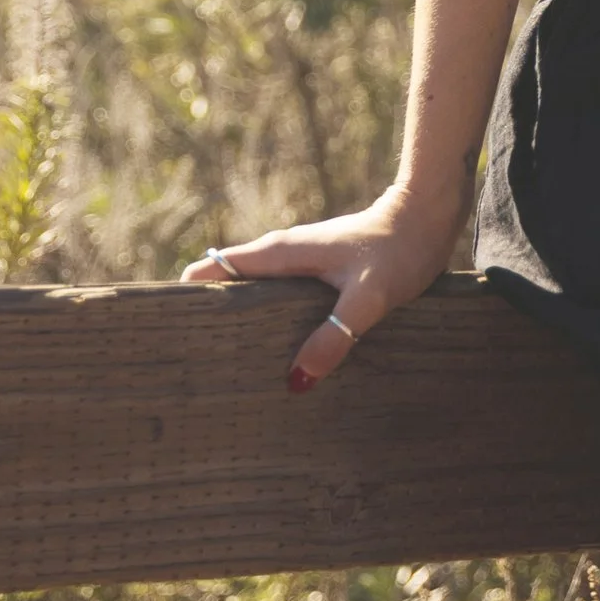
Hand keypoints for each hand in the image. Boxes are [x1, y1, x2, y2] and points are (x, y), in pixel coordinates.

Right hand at [180, 179, 469, 389]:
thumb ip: (333, 336)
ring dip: (241, 325)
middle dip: (209, 321)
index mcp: (279, 254)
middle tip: (199, 370)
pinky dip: (271, 325)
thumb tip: (295, 381)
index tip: (172, 335)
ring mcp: (298, 265)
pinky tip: (279, 359)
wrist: (428, 219)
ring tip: (232, 373)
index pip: (213, 270)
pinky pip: (279, 301)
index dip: (187, 297)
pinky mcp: (317, 276)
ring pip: (253, 296)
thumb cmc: (397, 250)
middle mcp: (281, 257)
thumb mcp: (365, 299)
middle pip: (227, 287)